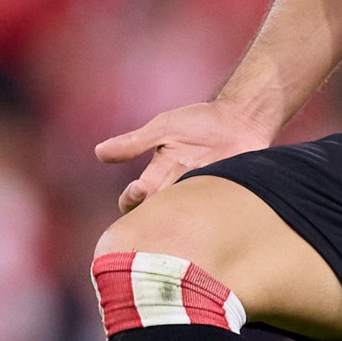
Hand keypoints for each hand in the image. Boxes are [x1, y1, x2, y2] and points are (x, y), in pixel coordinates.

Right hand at [96, 99, 279, 211]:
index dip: (131, 201)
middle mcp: (177, 192)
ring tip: (187, 197)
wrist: (243, 119)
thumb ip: (135, 142)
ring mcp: (200, 198)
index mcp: (158, 177)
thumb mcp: (164, 128)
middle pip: (157, 216)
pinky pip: (212, 218)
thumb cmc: (201, 122)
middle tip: (163, 198)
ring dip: (181, 213)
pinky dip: (207, 215)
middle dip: (155, 212)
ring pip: (182, 220)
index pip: (135, 201)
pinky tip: (209, 206)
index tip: (138, 188)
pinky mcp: (223, 202)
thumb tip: (98, 152)